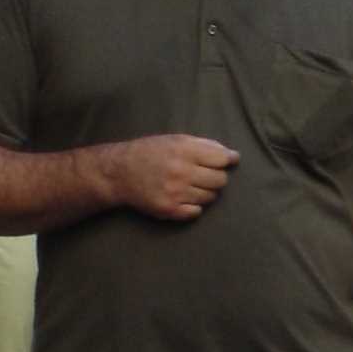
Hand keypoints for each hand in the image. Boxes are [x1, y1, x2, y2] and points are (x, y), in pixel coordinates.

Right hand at [104, 134, 238, 221]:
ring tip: (192, 185)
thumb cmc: (151, 152)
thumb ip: (205, 145)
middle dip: (217, 177)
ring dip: (206, 191)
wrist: (120, 172)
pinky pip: (196, 212)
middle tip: (206, 174)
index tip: (229, 161)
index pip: (222, 159)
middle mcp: (181, 172)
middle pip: (220, 180)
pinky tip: (185, 197)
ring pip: (210, 197)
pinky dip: (195, 206)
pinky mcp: (169, 210)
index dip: (228, 160)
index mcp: (184, 151)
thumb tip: (232, 156)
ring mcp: (175, 192)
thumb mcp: (176, 140)